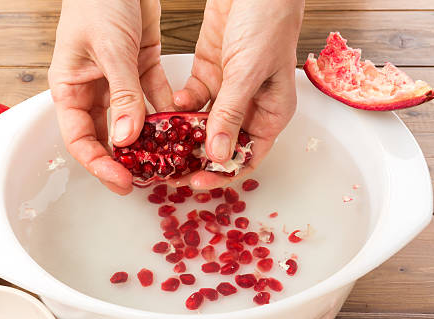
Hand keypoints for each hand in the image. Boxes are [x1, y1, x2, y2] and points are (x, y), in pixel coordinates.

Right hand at [49, 0, 174, 194]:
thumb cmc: (99, 0)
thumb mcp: (110, 48)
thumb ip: (122, 94)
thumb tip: (126, 138)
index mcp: (70, 87)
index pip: (80, 138)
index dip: (98, 164)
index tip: (122, 181)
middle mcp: (93, 88)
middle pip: (107, 136)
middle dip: (126, 160)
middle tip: (147, 180)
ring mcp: (118, 80)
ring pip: (132, 121)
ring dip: (150, 140)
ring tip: (169, 158)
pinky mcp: (141, 67)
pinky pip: (154, 97)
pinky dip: (167, 111)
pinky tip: (181, 125)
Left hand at [173, 0, 303, 189]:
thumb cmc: (267, 22)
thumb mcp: (248, 72)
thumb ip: (230, 114)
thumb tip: (216, 156)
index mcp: (272, 112)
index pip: (247, 156)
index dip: (223, 174)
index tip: (197, 183)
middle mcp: (250, 107)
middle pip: (222, 145)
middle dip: (197, 160)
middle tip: (171, 171)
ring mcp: (228, 92)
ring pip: (203, 126)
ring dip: (184, 136)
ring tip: (162, 149)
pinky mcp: (209, 74)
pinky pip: (192, 101)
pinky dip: (181, 107)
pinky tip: (170, 109)